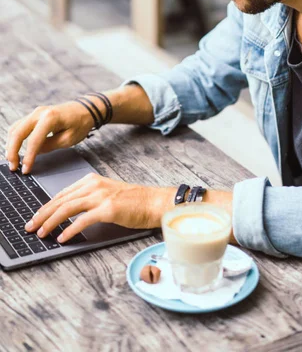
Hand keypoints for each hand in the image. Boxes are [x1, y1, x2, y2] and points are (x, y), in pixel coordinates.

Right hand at [6, 101, 95, 172]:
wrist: (86, 109)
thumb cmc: (80, 123)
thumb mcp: (68, 139)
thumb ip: (50, 146)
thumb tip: (34, 153)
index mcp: (50, 118)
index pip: (33, 140)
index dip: (28, 157)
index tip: (26, 170)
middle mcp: (39, 113)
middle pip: (17, 132)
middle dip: (12, 151)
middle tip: (13, 167)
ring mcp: (36, 112)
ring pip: (15, 128)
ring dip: (11, 145)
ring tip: (13, 161)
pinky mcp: (35, 115)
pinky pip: (20, 126)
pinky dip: (15, 138)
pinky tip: (16, 149)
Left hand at [24, 172, 173, 242]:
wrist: (154, 202)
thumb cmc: (133, 202)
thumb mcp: (107, 194)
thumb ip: (89, 199)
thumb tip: (68, 213)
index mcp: (92, 180)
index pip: (62, 194)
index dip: (46, 207)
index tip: (36, 217)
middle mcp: (94, 185)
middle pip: (61, 200)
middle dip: (42, 214)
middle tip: (31, 226)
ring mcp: (101, 196)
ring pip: (67, 208)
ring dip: (51, 222)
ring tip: (42, 233)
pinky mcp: (108, 209)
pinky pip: (82, 220)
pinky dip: (69, 229)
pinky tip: (62, 237)